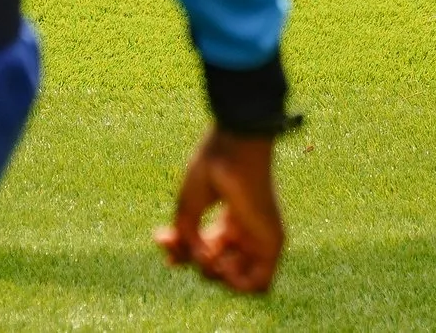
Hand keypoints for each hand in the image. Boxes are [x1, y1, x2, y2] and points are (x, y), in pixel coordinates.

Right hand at [158, 127, 283, 293]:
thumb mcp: (188, 208)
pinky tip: (221, 264)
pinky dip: (237, 284)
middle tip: (176, 244)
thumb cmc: (213, 167)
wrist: (233, 150)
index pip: (207, 246)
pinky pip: (260, 283)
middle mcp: (246, 228)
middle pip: (217, 262)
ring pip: (238, 279)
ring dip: (214, 275)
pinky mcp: (272, 243)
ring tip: (204, 254)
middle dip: (191, 260)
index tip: (162, 243)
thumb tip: (179, 262)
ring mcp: (259, 236)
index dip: (183, 252)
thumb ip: (183, 238)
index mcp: (230, 215)